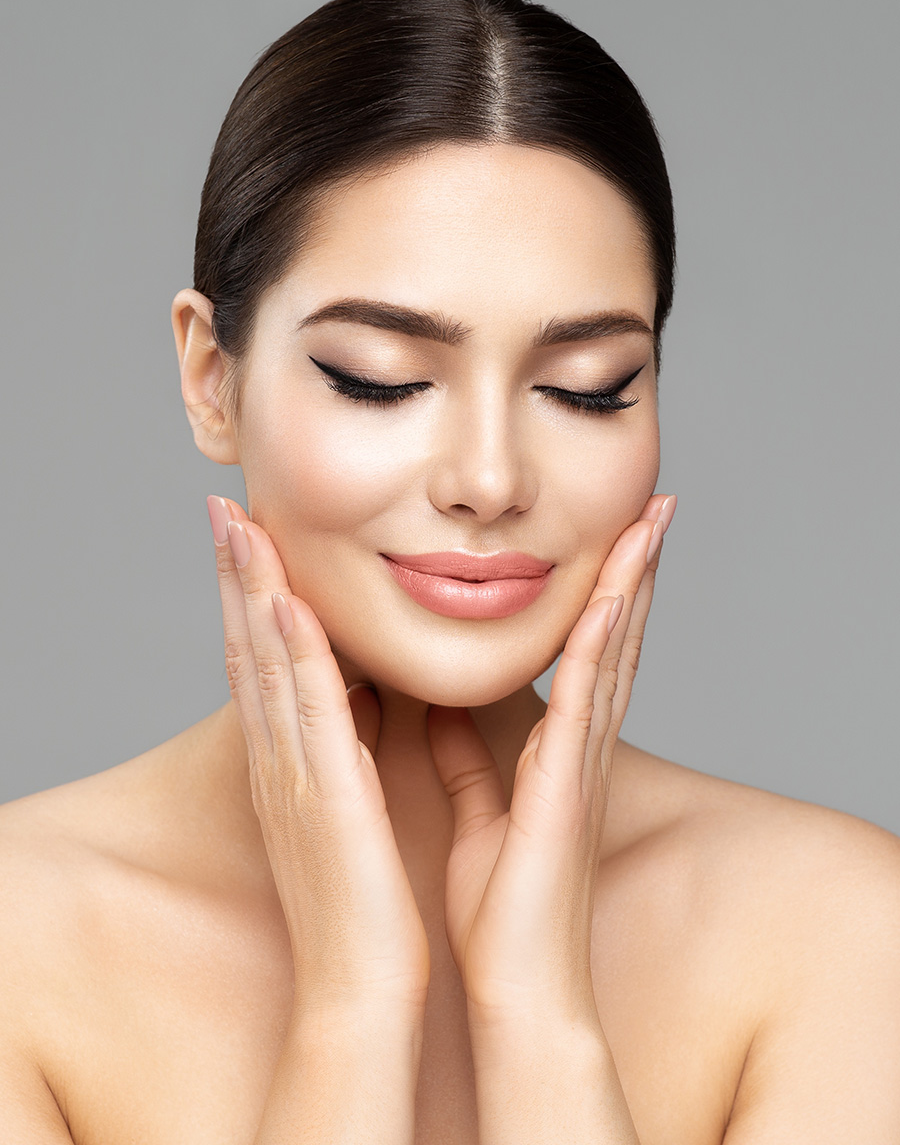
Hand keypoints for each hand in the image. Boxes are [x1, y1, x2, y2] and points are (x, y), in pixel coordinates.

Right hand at [206, 495, 429, 1017]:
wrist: (358, 990)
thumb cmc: (360, 906)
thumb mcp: (348, 811)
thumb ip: (350, 751)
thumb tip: (367, 700)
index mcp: (291, 765)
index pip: (265, 663)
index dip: (252, 597)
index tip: (249, 538)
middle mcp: (279, 761)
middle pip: (251, 650)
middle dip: (238, 575)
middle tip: (225, 507)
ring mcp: (295, 776)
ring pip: (269, 666)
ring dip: (253, 592)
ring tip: (241, 526)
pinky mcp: (326, 795)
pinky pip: (308, 712)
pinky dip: (293, 655)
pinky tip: (284, 604)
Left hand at [427, 493, 675, 1024]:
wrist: (517, 990)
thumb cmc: (500, 911)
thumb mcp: (476, 810)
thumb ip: (463, 756)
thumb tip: (438, 708)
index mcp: (556, 752)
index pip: (583, 654)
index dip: (601, 593)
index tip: (611, 537)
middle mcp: (579, 747)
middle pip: (611, 639)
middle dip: (632, 570)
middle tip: (651, 505)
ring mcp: (580, 765)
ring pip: (610, 655)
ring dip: (632, 585)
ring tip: (649, 522)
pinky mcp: (566, 788)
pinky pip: (584, 704)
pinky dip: (600, 647)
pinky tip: (612, 598)